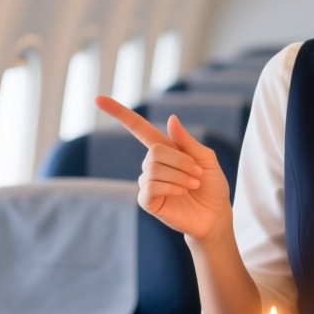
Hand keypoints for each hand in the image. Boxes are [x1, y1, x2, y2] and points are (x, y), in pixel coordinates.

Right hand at [95, 97, 231, 240]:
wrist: (215, 215)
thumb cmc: (212, 186)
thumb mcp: (205, 159)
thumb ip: (187, 141)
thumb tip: (171, 118)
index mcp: (165, 149)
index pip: (137, 127)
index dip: (119, 113)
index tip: (98, 99)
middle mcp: (152, 164)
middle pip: (155, 151)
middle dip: (181, 161)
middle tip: (198, 173)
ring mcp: (148, 183)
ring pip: (154, 169)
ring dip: (179, 176)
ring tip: (193, 185)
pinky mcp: (147, 201)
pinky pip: (149, 187)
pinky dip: (169, 187)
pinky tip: (180, 192)